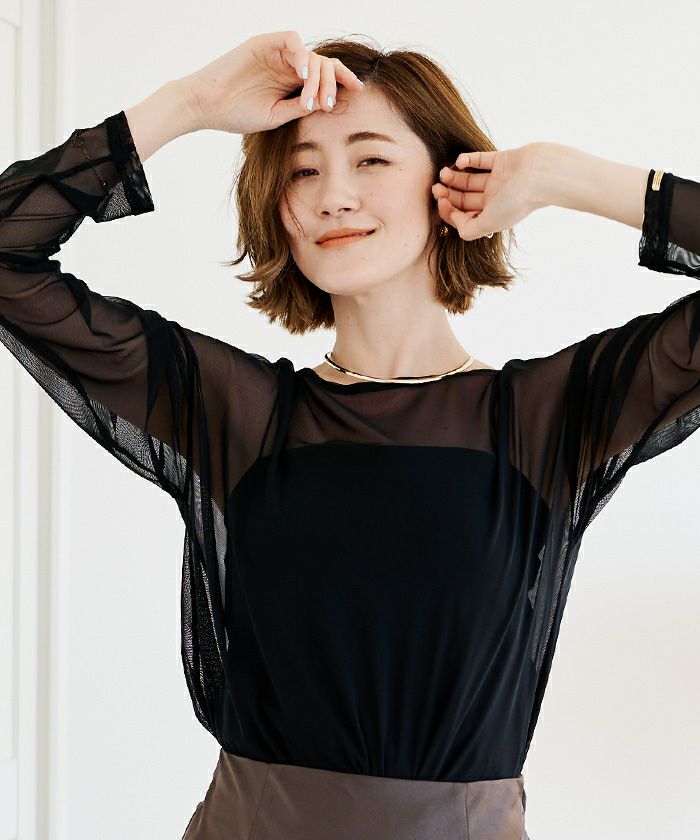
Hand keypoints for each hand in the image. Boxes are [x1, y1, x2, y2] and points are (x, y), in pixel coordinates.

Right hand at [177, 30, 364, 134]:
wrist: (206, 106)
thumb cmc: (236, 114)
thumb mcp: (276, 116)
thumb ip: (300, 107)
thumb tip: (326, 104)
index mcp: (292, 82)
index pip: (325, 76)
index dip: (343, 80)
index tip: (358, 92)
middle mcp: (287, 65)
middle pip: (323, 64)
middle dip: (334, 82)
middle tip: (331, 105)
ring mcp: (276, 53)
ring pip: (311, 54)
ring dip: (318, 76)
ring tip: (314, 98)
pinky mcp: (263, 43)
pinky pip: (291, 40)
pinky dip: (302, 55)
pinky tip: (303, 76)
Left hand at [431, 142, 551, 240]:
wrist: (543, 174)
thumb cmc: (518, 201)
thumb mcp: (490, 222)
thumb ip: (469, 230)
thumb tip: (454, 224)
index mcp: (491, 216)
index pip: (463, 216)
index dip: (448, 210)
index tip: (440, 201)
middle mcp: (494, 199)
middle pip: (464, 198)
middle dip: (448, 193)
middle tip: (436, 186)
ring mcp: (498, 180)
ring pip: (469, 179)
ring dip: (454, 177)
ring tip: (444, 172)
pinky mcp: (502, 161)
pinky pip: (480, 160)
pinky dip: (468, 159)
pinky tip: (460, 160)